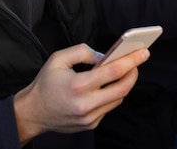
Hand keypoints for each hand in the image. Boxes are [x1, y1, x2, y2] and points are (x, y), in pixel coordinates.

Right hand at [13, 43, 148, 144]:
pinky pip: (108, 107)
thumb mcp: (58, 59)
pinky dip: (112, 95)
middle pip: (122, 88)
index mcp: (77, 85)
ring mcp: (89, 117)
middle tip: (137, 60)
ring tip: (126, 70)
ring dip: (124, 84)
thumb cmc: (45, 83)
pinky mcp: (90, 125)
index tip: (143, 52)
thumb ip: (83, 52)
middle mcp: (85, 104)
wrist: (32, 113)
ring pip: (118, 99)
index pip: (113, 71)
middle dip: (134, 72)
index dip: (131, 60)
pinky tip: (109, 85)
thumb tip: (104, 56)